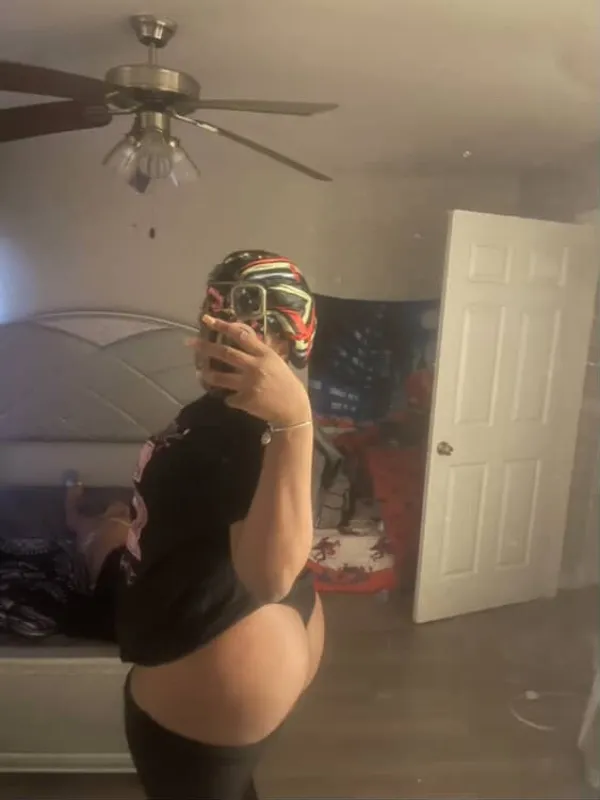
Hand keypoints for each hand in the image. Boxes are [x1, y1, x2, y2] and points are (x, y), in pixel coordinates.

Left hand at [195, 315, 311, 425]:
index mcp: (264, 354)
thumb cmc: (285, 382)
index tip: (208, 320)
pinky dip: (228, 397)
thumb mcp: (276, 361)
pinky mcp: (244, 400)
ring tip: (200, 373)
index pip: (241, 335)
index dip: (223, 326)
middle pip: (225, 353)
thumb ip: (259, 350)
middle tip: (189, 342)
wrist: (293, 409)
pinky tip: (232, 398)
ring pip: (220, 377)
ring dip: (207, 375)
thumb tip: (241, 336)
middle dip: (205, 347)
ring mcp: (248, 384)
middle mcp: (255, 366)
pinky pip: (229, 398)